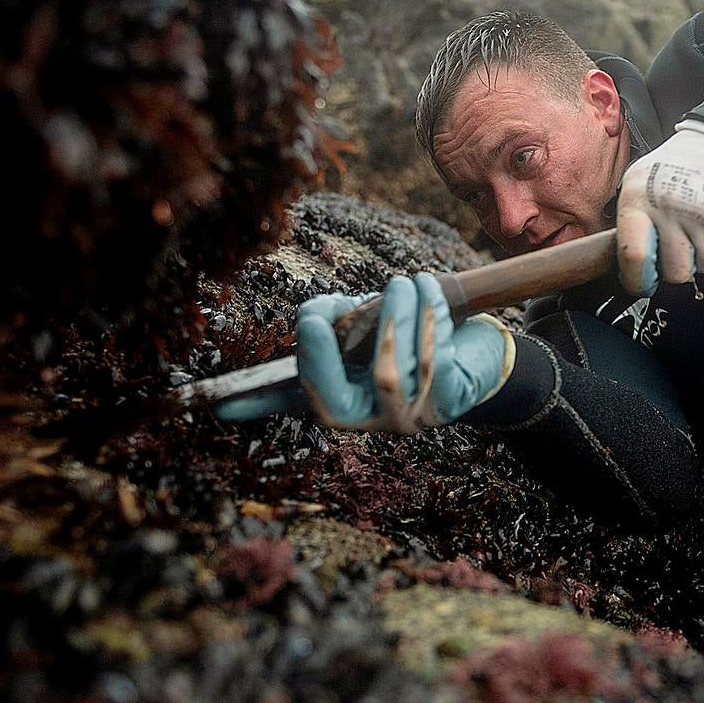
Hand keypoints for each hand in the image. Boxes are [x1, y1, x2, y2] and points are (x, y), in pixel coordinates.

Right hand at [214, 272, 514, 431]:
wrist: (477, 356)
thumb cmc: (409, 340)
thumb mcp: (362, 334)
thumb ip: (330, 331)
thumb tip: (295, 335)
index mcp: (339, 403)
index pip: (296, 401)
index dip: (260, 400)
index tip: (226, 398)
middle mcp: (370, 421)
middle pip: (336, 398)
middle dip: (330, 350)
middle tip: (334, 305)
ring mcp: (409, 418)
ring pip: (391, 373)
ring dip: (394, 320)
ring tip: (404, 281)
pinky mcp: (449, 402)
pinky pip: (433, 363)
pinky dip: (430, 319)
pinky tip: (430, 289)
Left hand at [616, 119, 703, 296]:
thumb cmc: (682, 166)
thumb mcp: (642, 182)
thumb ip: (633, 223)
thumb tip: (630, 269)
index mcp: (639, 198)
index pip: (634, 256)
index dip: (639, 280)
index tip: (644, 285)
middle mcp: (670, 205)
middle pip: (675, 272)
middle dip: (683, 264)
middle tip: (687, 238)